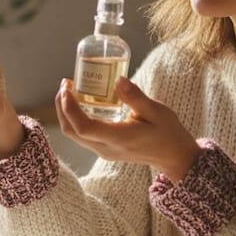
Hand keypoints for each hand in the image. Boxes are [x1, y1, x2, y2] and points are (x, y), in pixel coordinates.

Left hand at [56, 76, 201, 180]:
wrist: (173, 156)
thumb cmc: (167, 132)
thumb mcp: (156, 111)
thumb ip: (136, 97)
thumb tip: (118, 80)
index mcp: (119, 138)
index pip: (83, 128)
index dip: (69, 108)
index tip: (67, 88)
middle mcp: (106, 148)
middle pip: (71, 132)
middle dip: (62, 107)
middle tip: (66, 84)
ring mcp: (103, 151)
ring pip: (73, 135)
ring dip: (66, 113)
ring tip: (70, 91)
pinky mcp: (104, 150)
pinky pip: (82, 135)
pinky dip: (74, 118)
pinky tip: (81, 102)